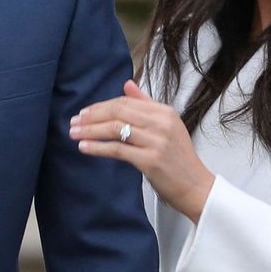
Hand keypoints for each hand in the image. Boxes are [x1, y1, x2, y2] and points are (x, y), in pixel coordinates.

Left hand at [71, 80, 214, 223]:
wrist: (196, 187)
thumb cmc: (178, 158)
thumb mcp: (167, 125)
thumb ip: (146, 104)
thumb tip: (127, 84)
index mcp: (164, 112)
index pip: (125, 101)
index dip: (101, 106)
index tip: (84, 112)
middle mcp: (161, 123)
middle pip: (118, 111)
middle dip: (92, 116)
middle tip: (73, 121)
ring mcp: (156, 141)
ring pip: (115, 129)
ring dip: (90, 131)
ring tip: (74, 134)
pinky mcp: (150, 160)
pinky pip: (117, 149)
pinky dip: (97, 147)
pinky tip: (84, 148)